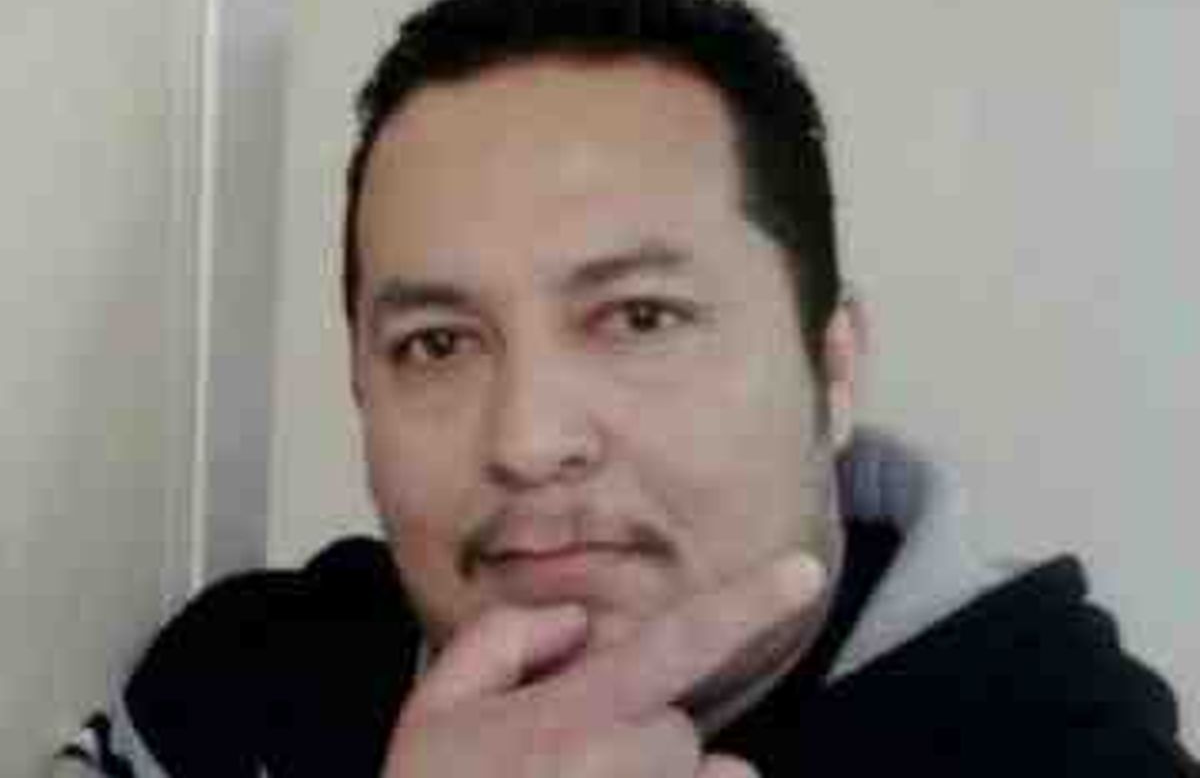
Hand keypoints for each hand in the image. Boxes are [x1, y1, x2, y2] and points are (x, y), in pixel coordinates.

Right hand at [380, 552, 825, 777]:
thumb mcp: (435, 708)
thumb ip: (503, 638)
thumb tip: (580, 625)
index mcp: (572, 718)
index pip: (676, 645)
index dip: (747, 604)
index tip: (807, 570)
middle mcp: (623, 771)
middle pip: (680, 733)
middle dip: (638, 740)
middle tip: (564, 769)